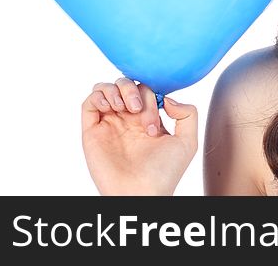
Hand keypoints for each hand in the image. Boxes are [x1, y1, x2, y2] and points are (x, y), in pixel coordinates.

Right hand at [81, 78, 197, 194]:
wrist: (143, 192)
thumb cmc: (164, 172)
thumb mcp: (187, 141)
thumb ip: (188, 114)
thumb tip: (167, 99)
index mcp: (147, 119)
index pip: (146, 90)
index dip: (151, 96)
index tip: (156, 119)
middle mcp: (127, 120)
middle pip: (126, 84)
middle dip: (134, 91)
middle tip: (138, 111)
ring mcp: (109, 124)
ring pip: (106, 88)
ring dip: (117, 89)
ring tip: (126, 109)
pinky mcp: (92, 132)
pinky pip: (89, 103)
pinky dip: (99, 96)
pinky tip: (113, 107)